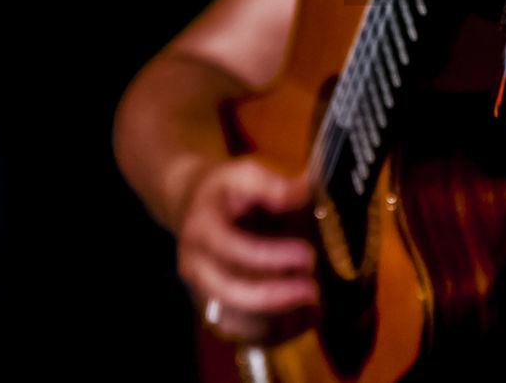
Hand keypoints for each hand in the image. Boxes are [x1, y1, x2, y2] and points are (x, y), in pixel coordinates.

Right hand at [177, 159, 317, 342]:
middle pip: (230, 291)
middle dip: (274, 295)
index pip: (234, 249)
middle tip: (313, 289)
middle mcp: (196, 264)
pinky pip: (241, 331)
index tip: (307, 254)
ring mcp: (203, 288)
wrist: (193, 204)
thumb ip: (271, 183)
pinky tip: (302, 320)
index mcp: (202, 229)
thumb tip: (303, 191)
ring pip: (234, 319)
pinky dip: (271, 332)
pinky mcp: (215, 304)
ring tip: (312, 307)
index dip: (272, 256)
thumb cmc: (224, 189)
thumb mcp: (243, 172)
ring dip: (274, 320)